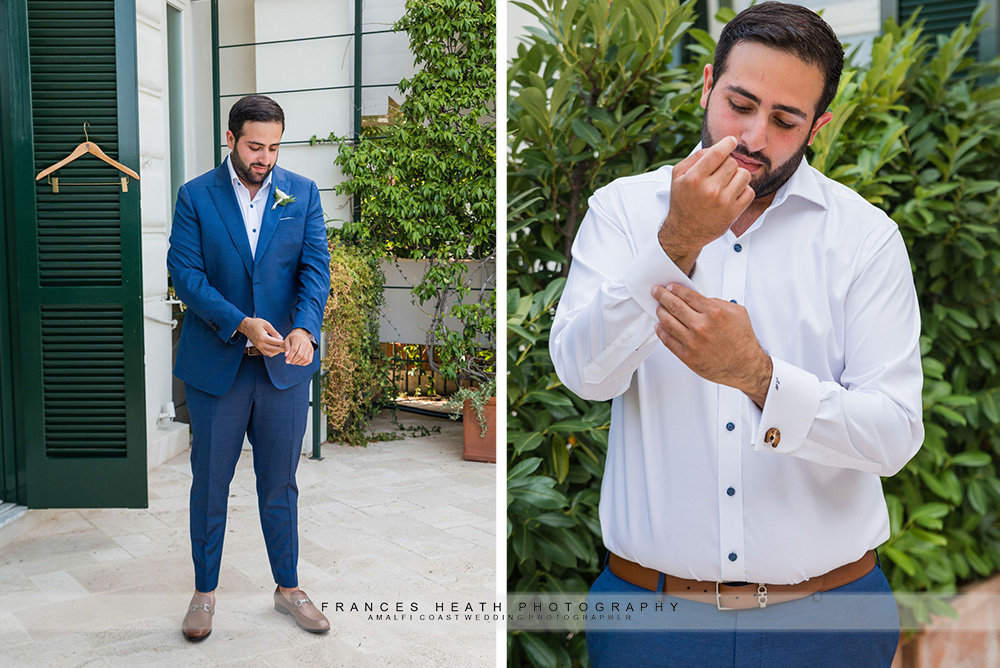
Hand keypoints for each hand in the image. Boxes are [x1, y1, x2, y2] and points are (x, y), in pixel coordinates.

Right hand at [238, 317, 284, 355]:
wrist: (246, 326)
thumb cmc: (256, 323)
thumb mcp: (266, 324)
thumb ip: (274, 332)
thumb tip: (281, 338)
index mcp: (263, 338)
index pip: (276, 342)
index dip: (283, 343)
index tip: (288, 343)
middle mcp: (261, 344)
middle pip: (274, 350)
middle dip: (282, 349)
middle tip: (288, 348)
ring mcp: (259, 347)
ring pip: (271, 354)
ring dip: (277, 352)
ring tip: (282, 348)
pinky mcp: (258, 348)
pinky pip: (266, 353)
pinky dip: (272, 352)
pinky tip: (276, 348)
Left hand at [283, 328, 314, 365]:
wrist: (302, 333)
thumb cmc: (293, 338)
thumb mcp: (287, 340)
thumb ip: (286, 348)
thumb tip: (286, 356)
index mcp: (297, 339)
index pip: (294, 350)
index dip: (290, 357)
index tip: (286, 361)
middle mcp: (305, 342)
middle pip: (300, 355)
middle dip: (294, 360)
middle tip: (289, 362)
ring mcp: (309, 347)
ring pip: (305, 358)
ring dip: (298, 362)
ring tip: (293, 362)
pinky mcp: (312, 350)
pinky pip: (309, 360)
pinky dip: (304, 363)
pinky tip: (299, 363)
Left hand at [651, 283, 770, 406]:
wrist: (746, 366)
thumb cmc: (743, 341)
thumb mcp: (738, 313)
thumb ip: (718, 302)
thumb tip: (700, 298)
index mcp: (714, 312)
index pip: (687, 295)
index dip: (675, 289)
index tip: (669, 287)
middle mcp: (701, 326)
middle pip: (673, 305)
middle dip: (661, 296)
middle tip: (656, 292)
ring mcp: (693, 342)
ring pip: (667, 322)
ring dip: (660, 312)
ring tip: (658, 307)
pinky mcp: (687, 356)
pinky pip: (668, 340)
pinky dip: (661, 331)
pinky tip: (659, 326)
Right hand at [658, 136, 754, 274]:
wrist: (685, 231)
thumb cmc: (682, 200)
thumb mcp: (677, 176)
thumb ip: (695, 158)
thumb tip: (717, 147)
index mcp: (694, 178)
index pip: (718, 153)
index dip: (728, 143)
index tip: (731, 141)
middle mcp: (710, 190)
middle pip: (732, 162)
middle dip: (728, 164)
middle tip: (720, 173)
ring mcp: (724, 202)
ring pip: (744, 175)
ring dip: (737, 176)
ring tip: (727, 183)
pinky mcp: (734, 213)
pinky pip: (749, 191)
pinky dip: (743, 191)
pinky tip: (732, 194)